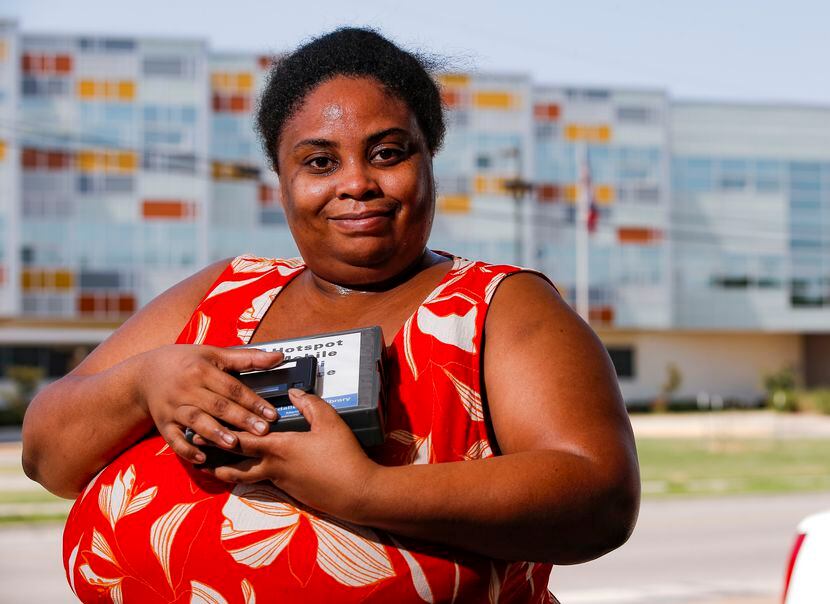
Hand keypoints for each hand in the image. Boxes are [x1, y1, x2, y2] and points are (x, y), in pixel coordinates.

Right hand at [134, 344, 283, 463]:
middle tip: (262, 431)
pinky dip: (186, 450)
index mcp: (202, 370)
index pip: (232, 387)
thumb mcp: (214, 354)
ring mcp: (173, 407)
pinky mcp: (162, 423)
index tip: (271, 414)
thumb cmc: (186, 362)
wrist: (144, 373)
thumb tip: (279, 357)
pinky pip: (173, 439)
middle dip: (240, 419)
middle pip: (217, 405)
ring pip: (195, 421)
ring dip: (214, 433)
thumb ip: (247, 358)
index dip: (253, 401)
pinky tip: (202, 458)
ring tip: (233, 443)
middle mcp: (187, 388)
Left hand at [205, 389, 379, 520]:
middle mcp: (272, 467)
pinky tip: (247, 472)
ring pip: (244, 476)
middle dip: (212, 457)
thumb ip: (309, 404)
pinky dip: (248, 475)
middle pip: (233, 463)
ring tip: (209, 467)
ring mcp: (279, 482)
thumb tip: (293, 392)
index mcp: (278, 447)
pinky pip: (262, 482)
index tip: (199, 427)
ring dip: (225, 471)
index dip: (219, 432)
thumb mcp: (330, 422)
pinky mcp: (289, 491)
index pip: (241, 438)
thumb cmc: (343, 456)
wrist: (356, 492)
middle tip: (193, 452)